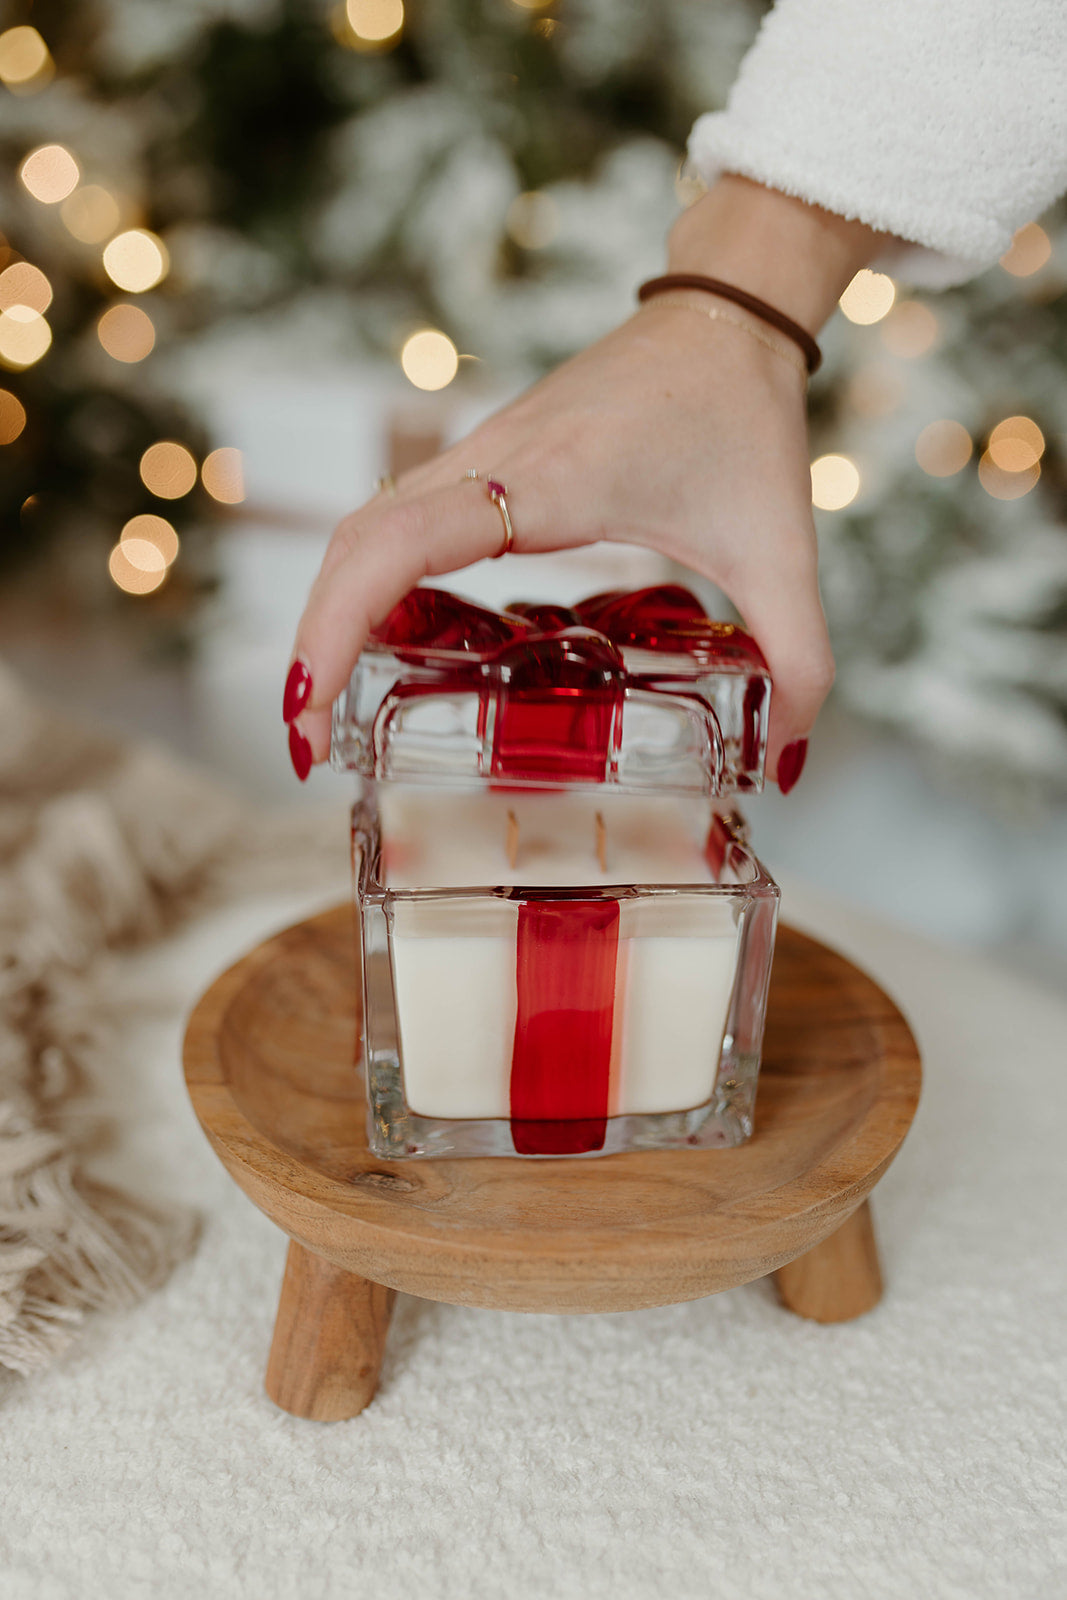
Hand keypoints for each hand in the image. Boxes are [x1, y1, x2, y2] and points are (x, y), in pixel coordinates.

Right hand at [285, 178, 877, 787]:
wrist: (728, 316)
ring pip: (364, 527)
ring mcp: (481, 456)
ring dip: (331, 609)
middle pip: (354, 543)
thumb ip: (798, 659)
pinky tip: (383, 643)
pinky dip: (369, 580)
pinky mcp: (488, 462)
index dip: (338, 621)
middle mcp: (493, 462)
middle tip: (308, 741)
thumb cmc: (745, 416)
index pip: (400, 542)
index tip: (312, 705)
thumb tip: (785, 762)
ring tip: (325, 703)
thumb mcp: (781, 550)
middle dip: (315, 639)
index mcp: (549, 480)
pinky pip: (399, 519)